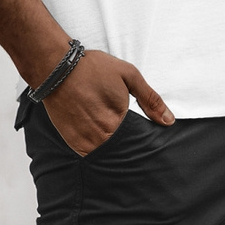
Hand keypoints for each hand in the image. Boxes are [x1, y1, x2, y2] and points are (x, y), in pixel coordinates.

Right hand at [41, 49, 174, 156]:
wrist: (55, 67)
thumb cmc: (92, 68)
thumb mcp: (128, 76)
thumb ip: (150, 99)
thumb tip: (168, 121)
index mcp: (119, 122)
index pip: (138, 144)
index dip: (142, 144)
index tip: (146, 144)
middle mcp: (103, 136)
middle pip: (124, 153)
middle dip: (130, 150)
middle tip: (129, 142)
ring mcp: (87, 142)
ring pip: (108, 158)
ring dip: (115, 154)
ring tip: (113, 138)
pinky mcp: (74, 144)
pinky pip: (92, 156)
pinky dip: (100, 152)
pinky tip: (101, 140)